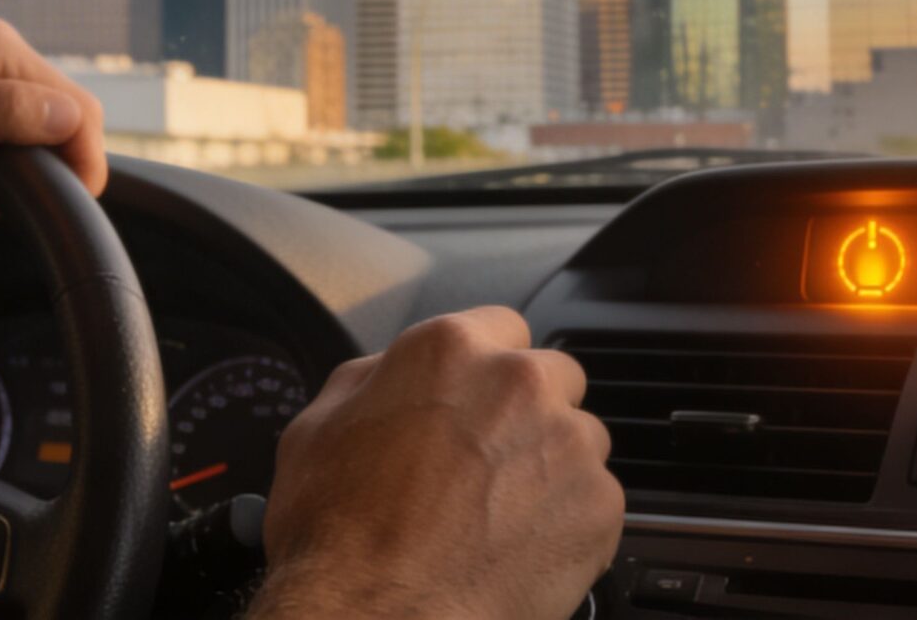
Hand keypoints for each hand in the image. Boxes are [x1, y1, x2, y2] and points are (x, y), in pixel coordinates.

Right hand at [249, 308, 622, 619]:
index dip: (487, 369)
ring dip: (552, 469)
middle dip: (529, 414)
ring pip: (580, 440)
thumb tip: (387, 374)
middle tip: (490, 466)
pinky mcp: (599, 505)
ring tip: (502, 519)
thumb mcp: (316, 429)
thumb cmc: (338, 536)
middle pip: (553, 377)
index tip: (480, 399)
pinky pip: (597, 502)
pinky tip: (521, 552)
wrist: (378, 618)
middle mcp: (518, 382)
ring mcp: (567, 443)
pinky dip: (570, 525)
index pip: (502, 326)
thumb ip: (368, 382)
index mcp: (449, 350)